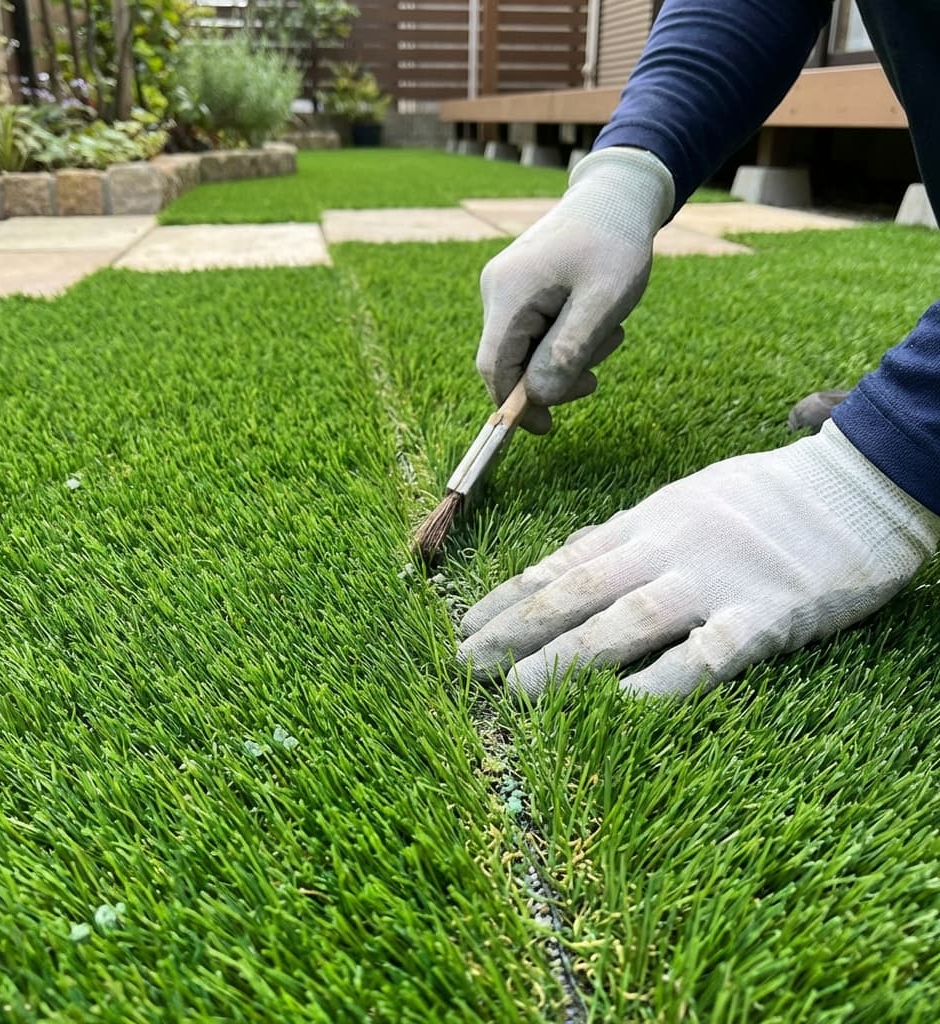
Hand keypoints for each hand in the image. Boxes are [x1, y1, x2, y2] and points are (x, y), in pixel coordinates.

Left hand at [458, 422, 939, 698]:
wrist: (857, 486)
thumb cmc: (767, 497)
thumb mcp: (685, 500)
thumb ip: (628, 534)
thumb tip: (568, 555)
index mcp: (646, 520)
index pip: (561, 561)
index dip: (508, 596)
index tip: (465, 624)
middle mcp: (666, 548)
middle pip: (575, 592)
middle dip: (512, 631)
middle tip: (463, 664)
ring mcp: (714, 581)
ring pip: (620, 624)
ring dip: (560, 661)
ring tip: (512, 693)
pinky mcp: (764, 618)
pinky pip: (701, 658)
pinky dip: (655, 685)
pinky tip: (614, 710)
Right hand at [476, 146, 673, 432]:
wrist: (618, 194)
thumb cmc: (615, 242)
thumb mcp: (603, 301)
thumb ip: (567, 350)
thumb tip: (537, 397)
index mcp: (510, 294)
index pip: (494, 368)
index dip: (515, 405)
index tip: (547, 427)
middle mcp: (497, 291)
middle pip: (510, 362)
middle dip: (552, 378)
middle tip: (596, 377)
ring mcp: (505, 288)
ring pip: (524, 349)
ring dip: (565, 358)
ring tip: (608, 336)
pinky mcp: (519, 288)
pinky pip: (533, 331)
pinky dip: (563, 339)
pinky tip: (593, 323)